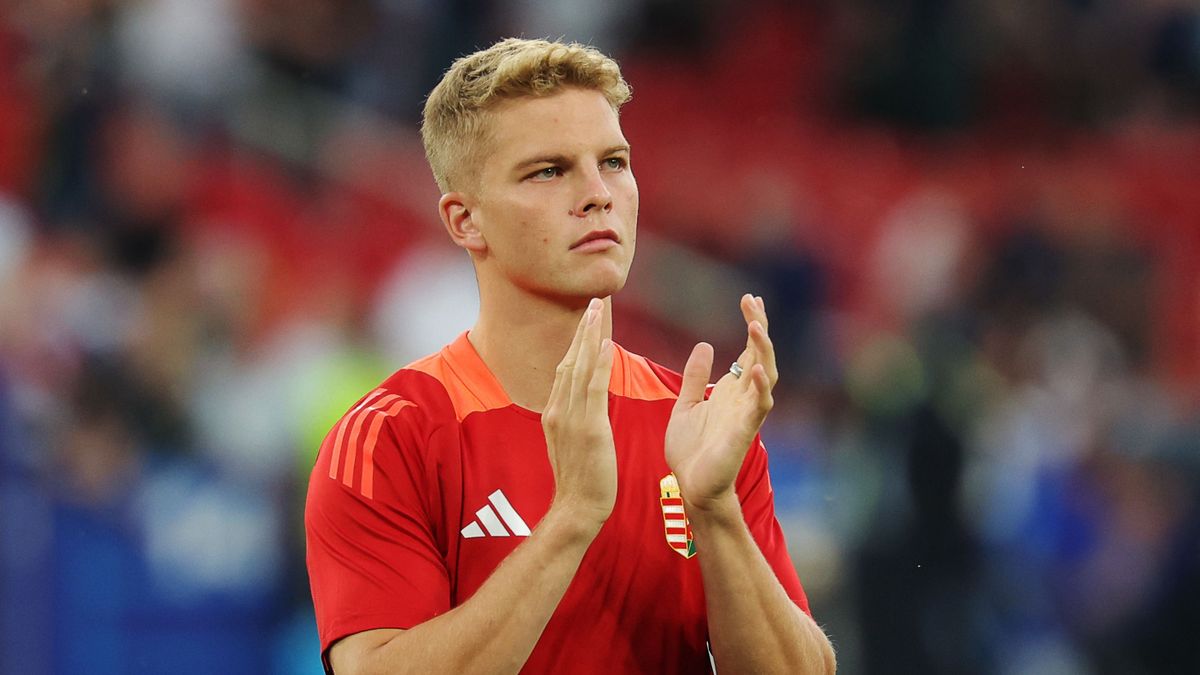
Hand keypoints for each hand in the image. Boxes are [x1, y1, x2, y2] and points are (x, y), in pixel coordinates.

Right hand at [542, 298, 616, 526]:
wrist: (577, 508)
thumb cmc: (580, 480)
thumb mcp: (572, 443)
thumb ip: (575, 418)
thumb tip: (585, 401)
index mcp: (555, 413)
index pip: (566, 368)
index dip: (577, 342)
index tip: (587, 319)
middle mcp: (558, 410)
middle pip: (569, 360)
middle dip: (581, 329)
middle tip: (593, 301)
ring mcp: (571, 418)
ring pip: (579, 367)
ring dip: (589, 336)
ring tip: (597, 309)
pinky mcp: (588, 427)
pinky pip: (592, 388)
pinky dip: (598, 363)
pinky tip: (605, 342)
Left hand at [664, 294, 776, 511]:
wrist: (691, 486)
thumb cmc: (691, 450)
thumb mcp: (686, 404)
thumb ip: (695, 377)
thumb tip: (705, 346)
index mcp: (731, 391)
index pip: (748, 350)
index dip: (753, 325)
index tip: (749, 299)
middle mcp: (743, 398)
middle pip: (760, 355)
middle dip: (759, 327)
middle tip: (752, 301)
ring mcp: (746, 414)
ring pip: (766, 376)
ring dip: (763, 351)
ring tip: (755, 326)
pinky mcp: (743, 432)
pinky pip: (758, 407)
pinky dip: (759, 388)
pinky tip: (755, 369)